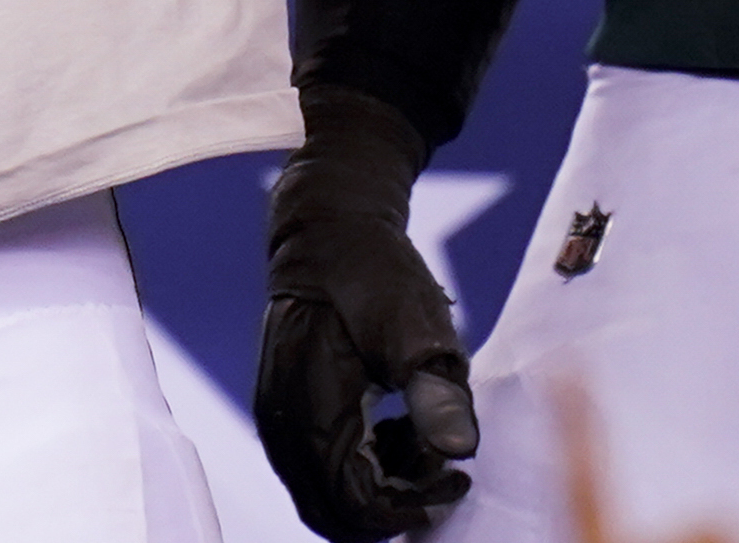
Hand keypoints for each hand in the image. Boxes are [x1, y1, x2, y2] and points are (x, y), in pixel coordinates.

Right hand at [257, 89, 478, 540]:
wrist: (329, 225)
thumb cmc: (374, 271)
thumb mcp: (418, 327)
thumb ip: (436, 393)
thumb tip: (461, 451)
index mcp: (311, 414)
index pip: (357, 504)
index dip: (411, 506)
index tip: (457, 478)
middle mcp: (283, 426)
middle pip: (335, 512)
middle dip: (394, 505)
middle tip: (442, 471)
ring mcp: (277, 418)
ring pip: (324, 493)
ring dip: (378, 485)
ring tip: (423, 442)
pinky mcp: (283, 408)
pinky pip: (317, 466)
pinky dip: (360, 465)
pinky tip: (395, 430)